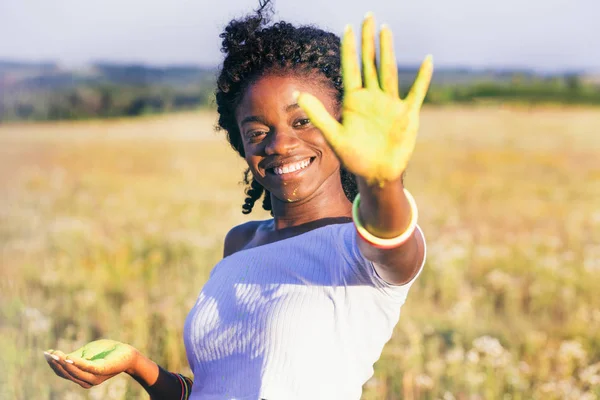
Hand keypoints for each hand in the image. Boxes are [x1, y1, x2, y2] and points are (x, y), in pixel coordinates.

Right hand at [44, 339, 138, 388]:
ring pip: (75, 372)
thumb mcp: (88, 352)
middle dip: (56, 364)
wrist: (128, 353)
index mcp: (82, 376)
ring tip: (55, 355)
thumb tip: (57, 355)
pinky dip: (77, 363)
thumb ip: (75, 356)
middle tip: (48, 354)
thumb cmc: (108, 352)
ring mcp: (94, 377)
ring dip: (64, 364)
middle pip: (67, 374)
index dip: (54, 365)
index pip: (64, 373)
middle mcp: (87, 380)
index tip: (46, 354)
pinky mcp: (102, 370)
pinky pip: (87, 367)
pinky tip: (68, 358)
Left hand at [296, 13, 432, 184]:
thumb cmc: (354, 157)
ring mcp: (390, 104)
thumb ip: (318, 114)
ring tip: (385, 29)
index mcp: (354, 101)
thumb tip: (298, 93)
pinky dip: (422, 78)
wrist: (376, 174)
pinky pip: (416, 92)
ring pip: (388, 71)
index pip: (351, 68)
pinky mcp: (406, 114)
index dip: (349, 48)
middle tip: (367, 16)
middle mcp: (372, 97)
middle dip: (368, 40)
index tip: (347, 27)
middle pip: (370, 63)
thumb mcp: (334, 136)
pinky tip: (427, 61)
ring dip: (387, 51)